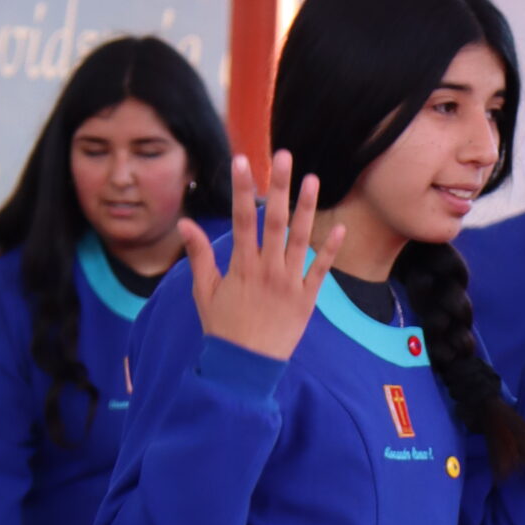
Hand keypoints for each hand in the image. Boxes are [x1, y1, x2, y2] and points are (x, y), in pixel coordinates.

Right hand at [180, 151, 344, 363]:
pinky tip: (338, 228)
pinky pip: (320, 271)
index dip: (241, 188)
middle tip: (284, 156)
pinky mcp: (306, 300)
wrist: (245, 368)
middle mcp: (267, 270)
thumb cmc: (223, 330)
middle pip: (273, 221)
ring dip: (306, 208)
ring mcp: (289, 284)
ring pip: (300, 239)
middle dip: (278, 187)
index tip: (242, 160)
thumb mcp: (204, 293)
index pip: (241, 219)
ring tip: (312, 179)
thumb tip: (185, 223)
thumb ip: (198, 256)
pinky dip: (329, 251)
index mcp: (241, 266)